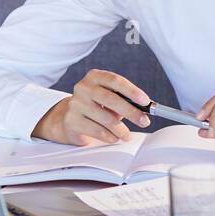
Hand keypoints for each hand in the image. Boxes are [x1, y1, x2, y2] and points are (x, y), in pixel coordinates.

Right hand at [31, 69, 151, 145]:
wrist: (68, 119)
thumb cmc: (95, 106)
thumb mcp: (108, 98)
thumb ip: (124, 100)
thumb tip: (144, 109)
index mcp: (94, 77)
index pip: (116, 81)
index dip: (132, 91)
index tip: (146, 101)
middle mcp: (83, 87)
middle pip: (111, 99)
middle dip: (131, 112)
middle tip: (144, 121)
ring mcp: (75, 104)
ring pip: (106, 118)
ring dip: (121, 130)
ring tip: (127, 135)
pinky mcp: (72, 121)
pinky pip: (97, 130)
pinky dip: (110, 136)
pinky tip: (114, 138)